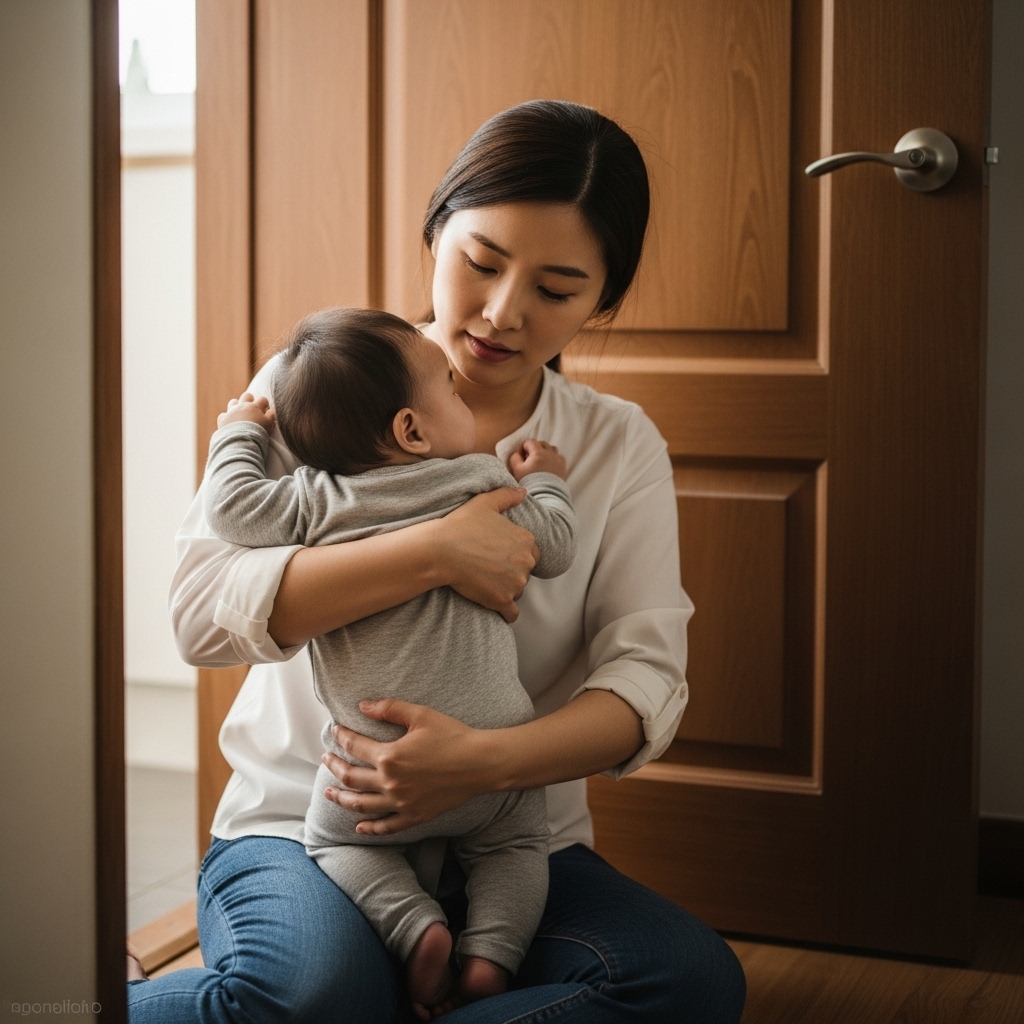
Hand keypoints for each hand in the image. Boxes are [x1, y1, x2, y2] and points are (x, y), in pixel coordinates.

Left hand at [217, 392, 275, 430]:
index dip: (265, 404)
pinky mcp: (223, 419)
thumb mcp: (269, 424)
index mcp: (254, 407)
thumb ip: (271, 416)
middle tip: (252, 409)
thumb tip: (270, 411)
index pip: (262, 399)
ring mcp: (231, 411)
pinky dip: (227, 418)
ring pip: (233, 402)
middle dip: (250, 400)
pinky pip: (223, 415)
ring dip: (237, 406)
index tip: (265, 411)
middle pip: (246, 395)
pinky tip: (230, 423)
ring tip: (240, 415)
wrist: (241, 440)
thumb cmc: (258, 432)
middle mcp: (242, 406)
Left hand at [321, 700, 494, 833]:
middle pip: (351, 777)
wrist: (480, 763)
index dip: (342, 736)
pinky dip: (370, 828)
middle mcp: (390, 782)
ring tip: (329, 792)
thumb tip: (362, 705)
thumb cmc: (453, 736)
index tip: (336, 731)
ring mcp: (401, 803)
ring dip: (342, 798)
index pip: (355, 746)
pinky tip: (359, 827)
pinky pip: (386, 826)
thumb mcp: (420, 715)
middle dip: (335, 767)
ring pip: (361, 804)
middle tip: (326, 759)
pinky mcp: (414, 815)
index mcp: (389, 756)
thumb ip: (389, 709)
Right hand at [436, 488, 538, 621]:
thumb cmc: (460, 525)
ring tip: (485, 583)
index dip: (515, 556)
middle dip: (511, 574)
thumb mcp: (484, 503)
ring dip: (506, 590)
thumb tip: (524, 492)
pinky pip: (512, 614)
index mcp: (526, 540)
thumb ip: (507, 495)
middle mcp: (526, 562)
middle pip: (525, 574)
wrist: (439, 550)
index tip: (498, 556)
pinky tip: (493, 605)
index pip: (532, 554)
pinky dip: (505, 612)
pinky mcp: (502, 600)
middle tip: (489, 570)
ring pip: (517, 592)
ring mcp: (516, 583)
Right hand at [509, 439, 566, 480]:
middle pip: (541, 443)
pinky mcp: (563, 466)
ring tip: (539, 461)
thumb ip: (515, 457)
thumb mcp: (516, 470)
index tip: (520, 456)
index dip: (523, 447)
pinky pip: (558, 456)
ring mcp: (558, 459)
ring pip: (551, 448)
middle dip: (534, 448)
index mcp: (538, 452)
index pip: (529, 442)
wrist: (546, 495)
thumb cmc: (530, 482)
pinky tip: (548, 466)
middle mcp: (550, 453)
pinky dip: (552, 458)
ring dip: (544, 452)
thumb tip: (518, 453)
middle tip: (529, 459)